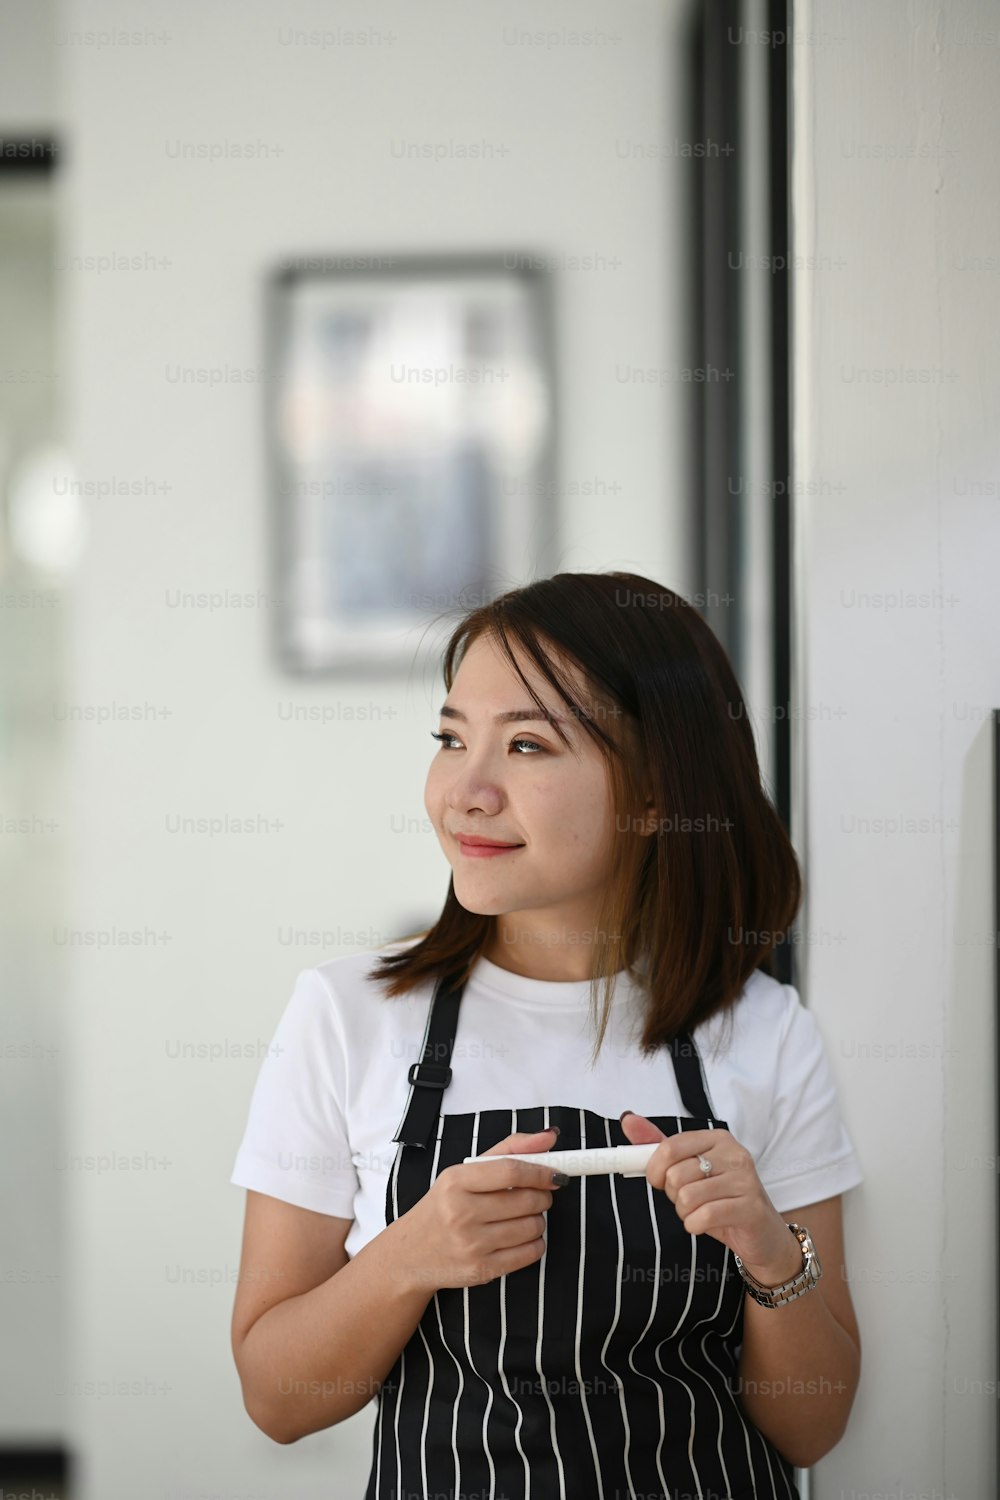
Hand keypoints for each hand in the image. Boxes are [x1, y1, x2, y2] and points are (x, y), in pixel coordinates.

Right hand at [392, 1127, 566, 1294]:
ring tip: (521, 1217)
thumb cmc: (444, 1206)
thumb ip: (509, 1149)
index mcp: (455, 1181)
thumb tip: (551, 1136)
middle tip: (536, 1195)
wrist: (410, 1255)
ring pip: (533, 1227)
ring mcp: (471, 1244)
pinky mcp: (481, 1270)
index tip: (555, 1173)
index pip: (511, 1171)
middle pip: (527, 1200)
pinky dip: (535, 1243)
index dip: (541, 1171)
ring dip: (538, 1220)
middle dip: (542, 1196)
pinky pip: (531, 1253)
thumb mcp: (465, 1173)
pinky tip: (520, 1237)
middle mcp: (461, 1213)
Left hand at [620, 1112, 802, 1283]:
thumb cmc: (721, 1199)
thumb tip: (628, 1119)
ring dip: (684, 1212)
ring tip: (699, 1212)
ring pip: (687, 1196)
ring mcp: (745, 1180)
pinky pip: (703, 1216)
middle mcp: (734, 1154)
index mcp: (717, 1139)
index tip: (656, 1180)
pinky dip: (694, 1225)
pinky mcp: (750, 1207)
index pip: (670, 1146)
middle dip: (673, 1195)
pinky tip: (704, 1224)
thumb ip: (658, 1146)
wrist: (762, 1234)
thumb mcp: (689, 1170)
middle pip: (676, 1174)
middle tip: (688, 1200)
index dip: (654, 1168)